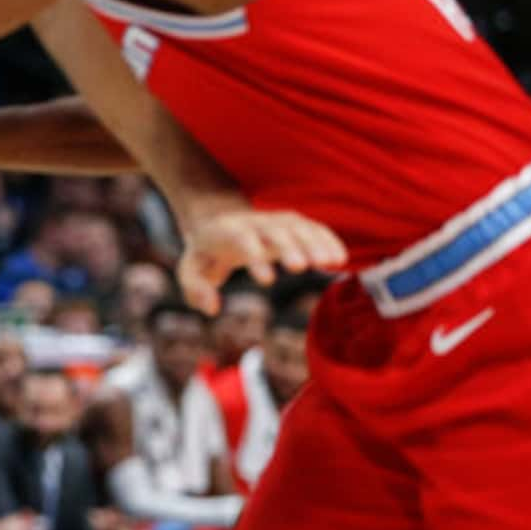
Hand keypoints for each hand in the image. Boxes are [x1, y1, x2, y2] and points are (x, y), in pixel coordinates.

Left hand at [176, 202, 346, 313]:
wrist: (218, 222)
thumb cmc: (205, 253)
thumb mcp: (190, 270)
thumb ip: (195, 289)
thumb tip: (212, 308)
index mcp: (226, 232)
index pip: (240, 239)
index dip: (254, 257)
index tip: (267, 281)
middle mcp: (254, 223)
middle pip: (274, 232)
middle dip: (288, 248)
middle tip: (301, 269)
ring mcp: (276, 221)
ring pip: (298, 228)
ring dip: (314, 243)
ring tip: (332, 263)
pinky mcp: (293, 224)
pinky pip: (312, 228)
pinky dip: (326, 239)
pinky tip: (339, 259)